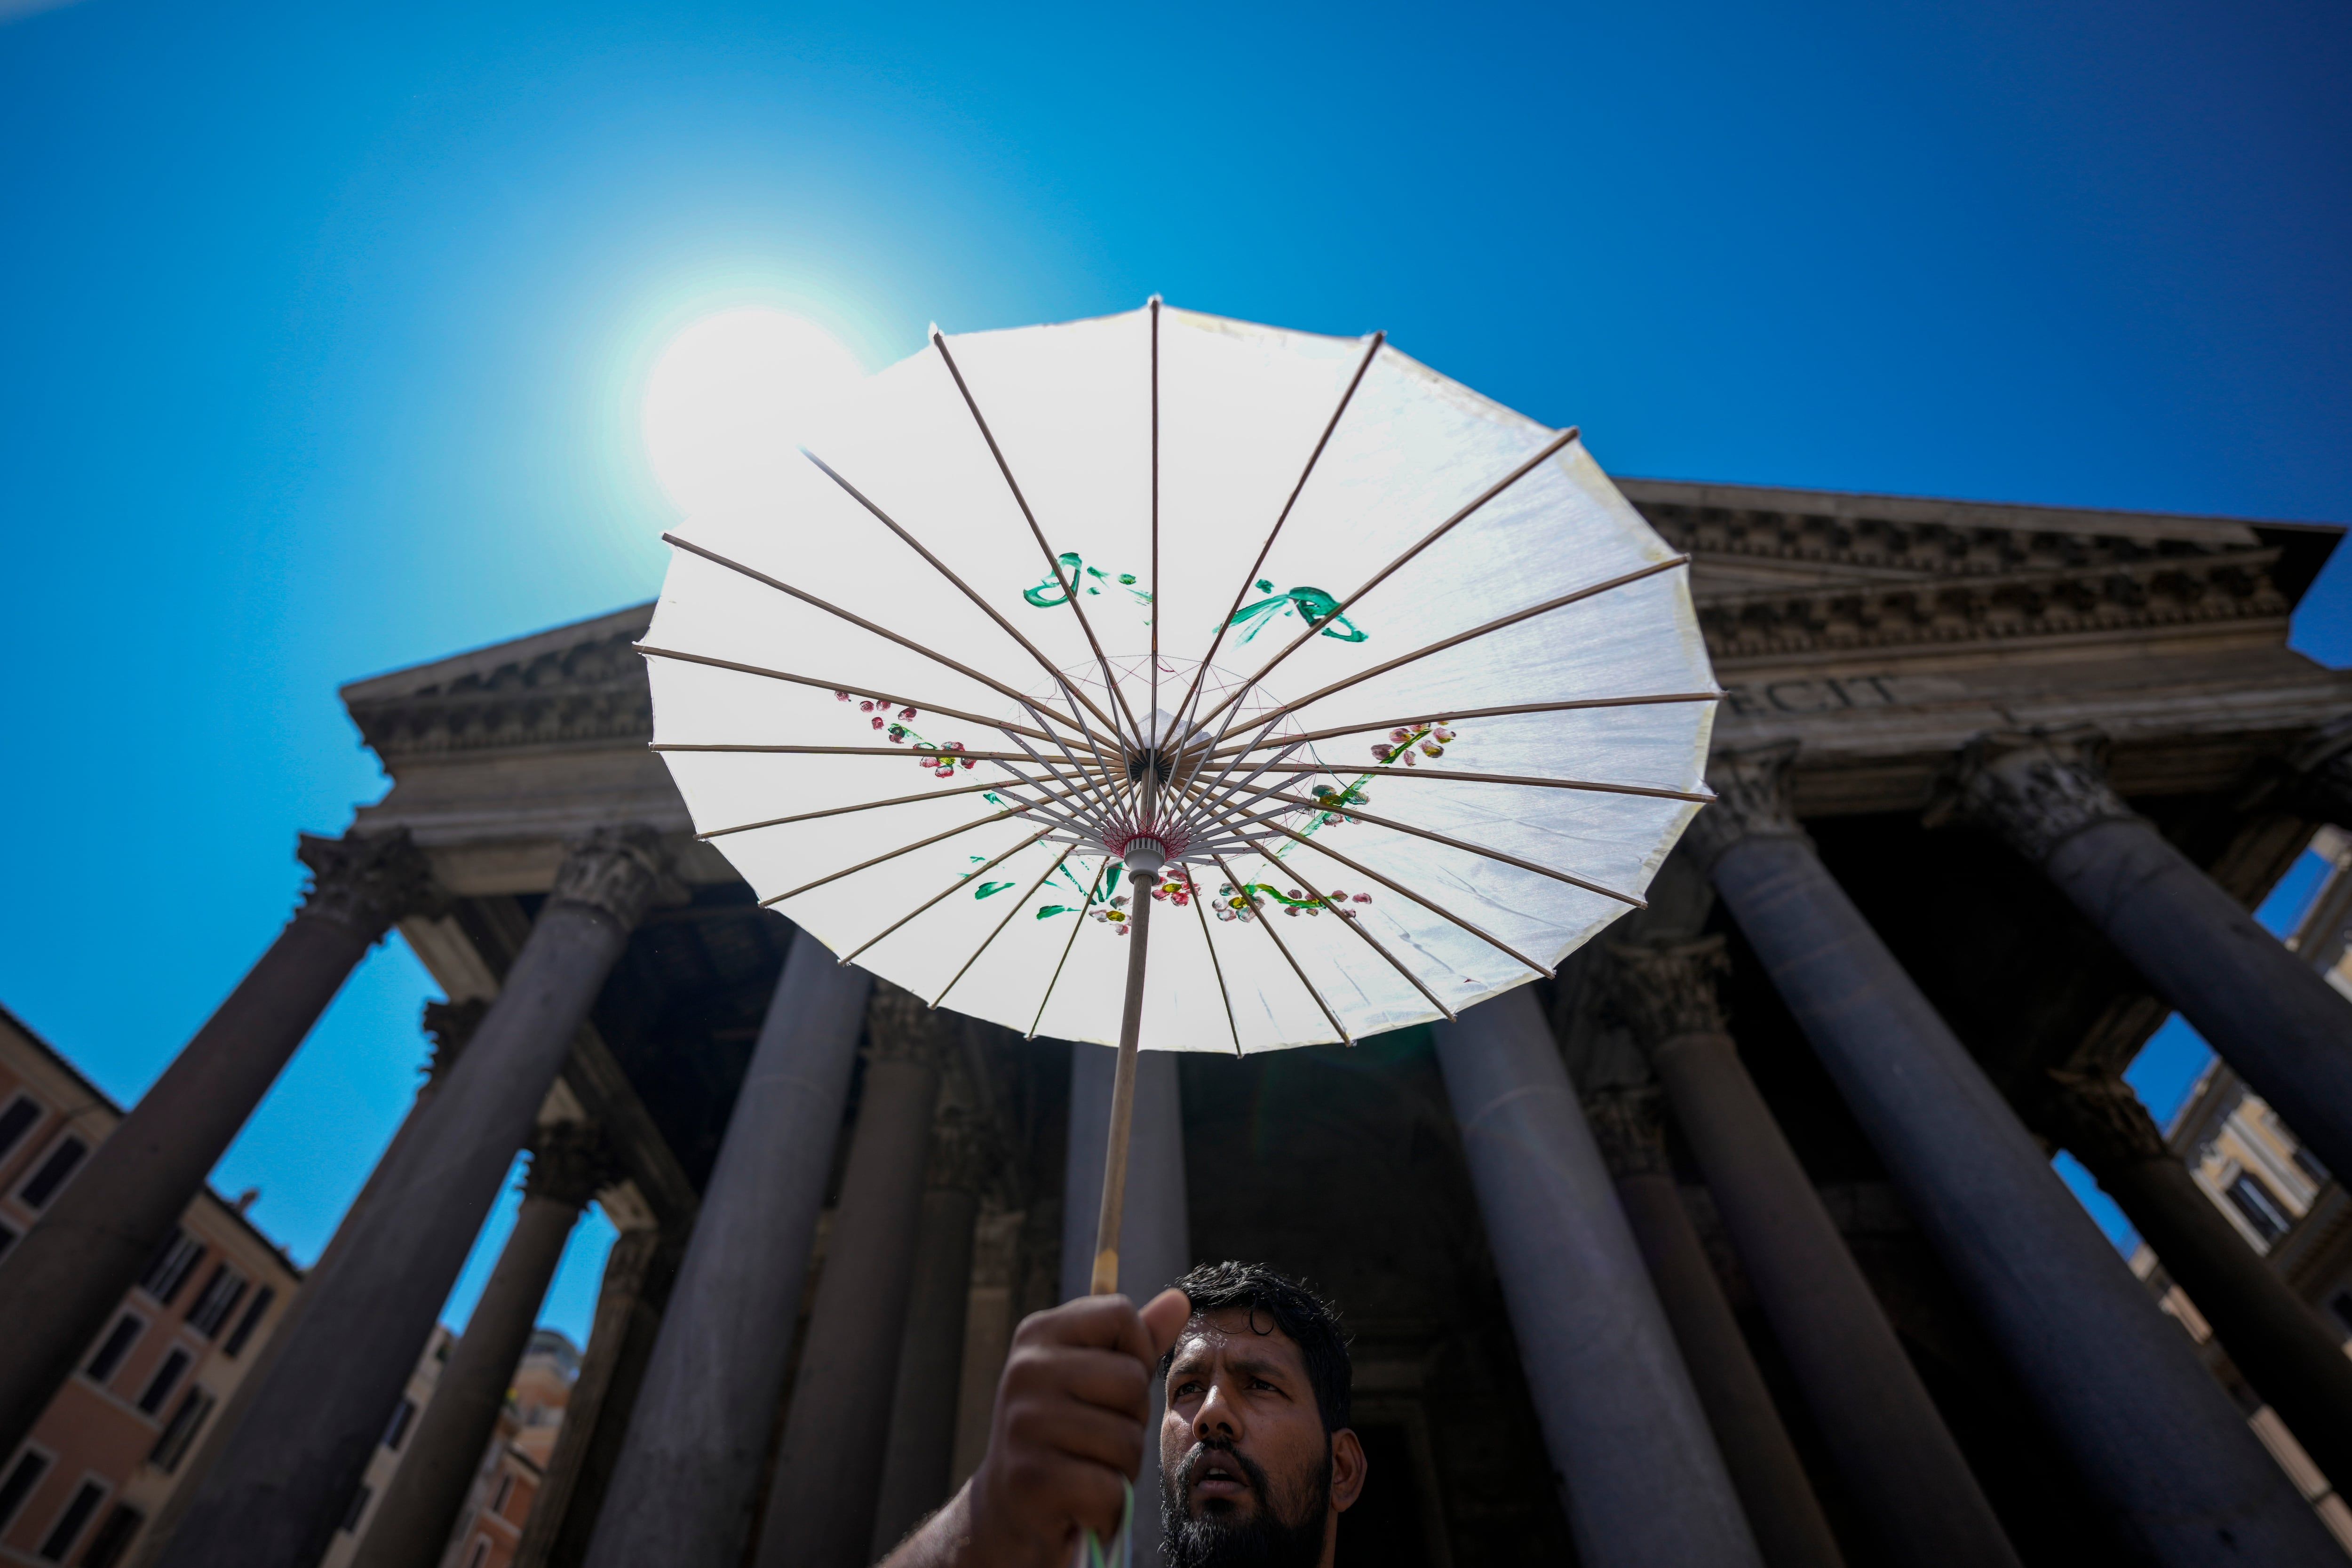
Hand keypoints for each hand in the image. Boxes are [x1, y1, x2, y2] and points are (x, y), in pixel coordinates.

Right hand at [961, 1287, 1190, 1566]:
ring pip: (1127, 1440)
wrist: (1007, 1508)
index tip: (1111, 1385)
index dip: (1137, 1353)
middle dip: (1132, 1420)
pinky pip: (1110, 1488)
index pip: (1120, 1314)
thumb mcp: (1096, 1378)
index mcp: (1039, 1334)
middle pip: (1132, 1381)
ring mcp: (1024, 1424)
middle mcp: (1024, 1370)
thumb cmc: (1066, 1434)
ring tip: (1087, 1471)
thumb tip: (1180, 1299)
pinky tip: (1081, 1505)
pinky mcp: (1030, 1480)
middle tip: (1096, 1440)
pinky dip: (1108, 1508)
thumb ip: (1136, 1341)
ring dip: (1122, 1468)